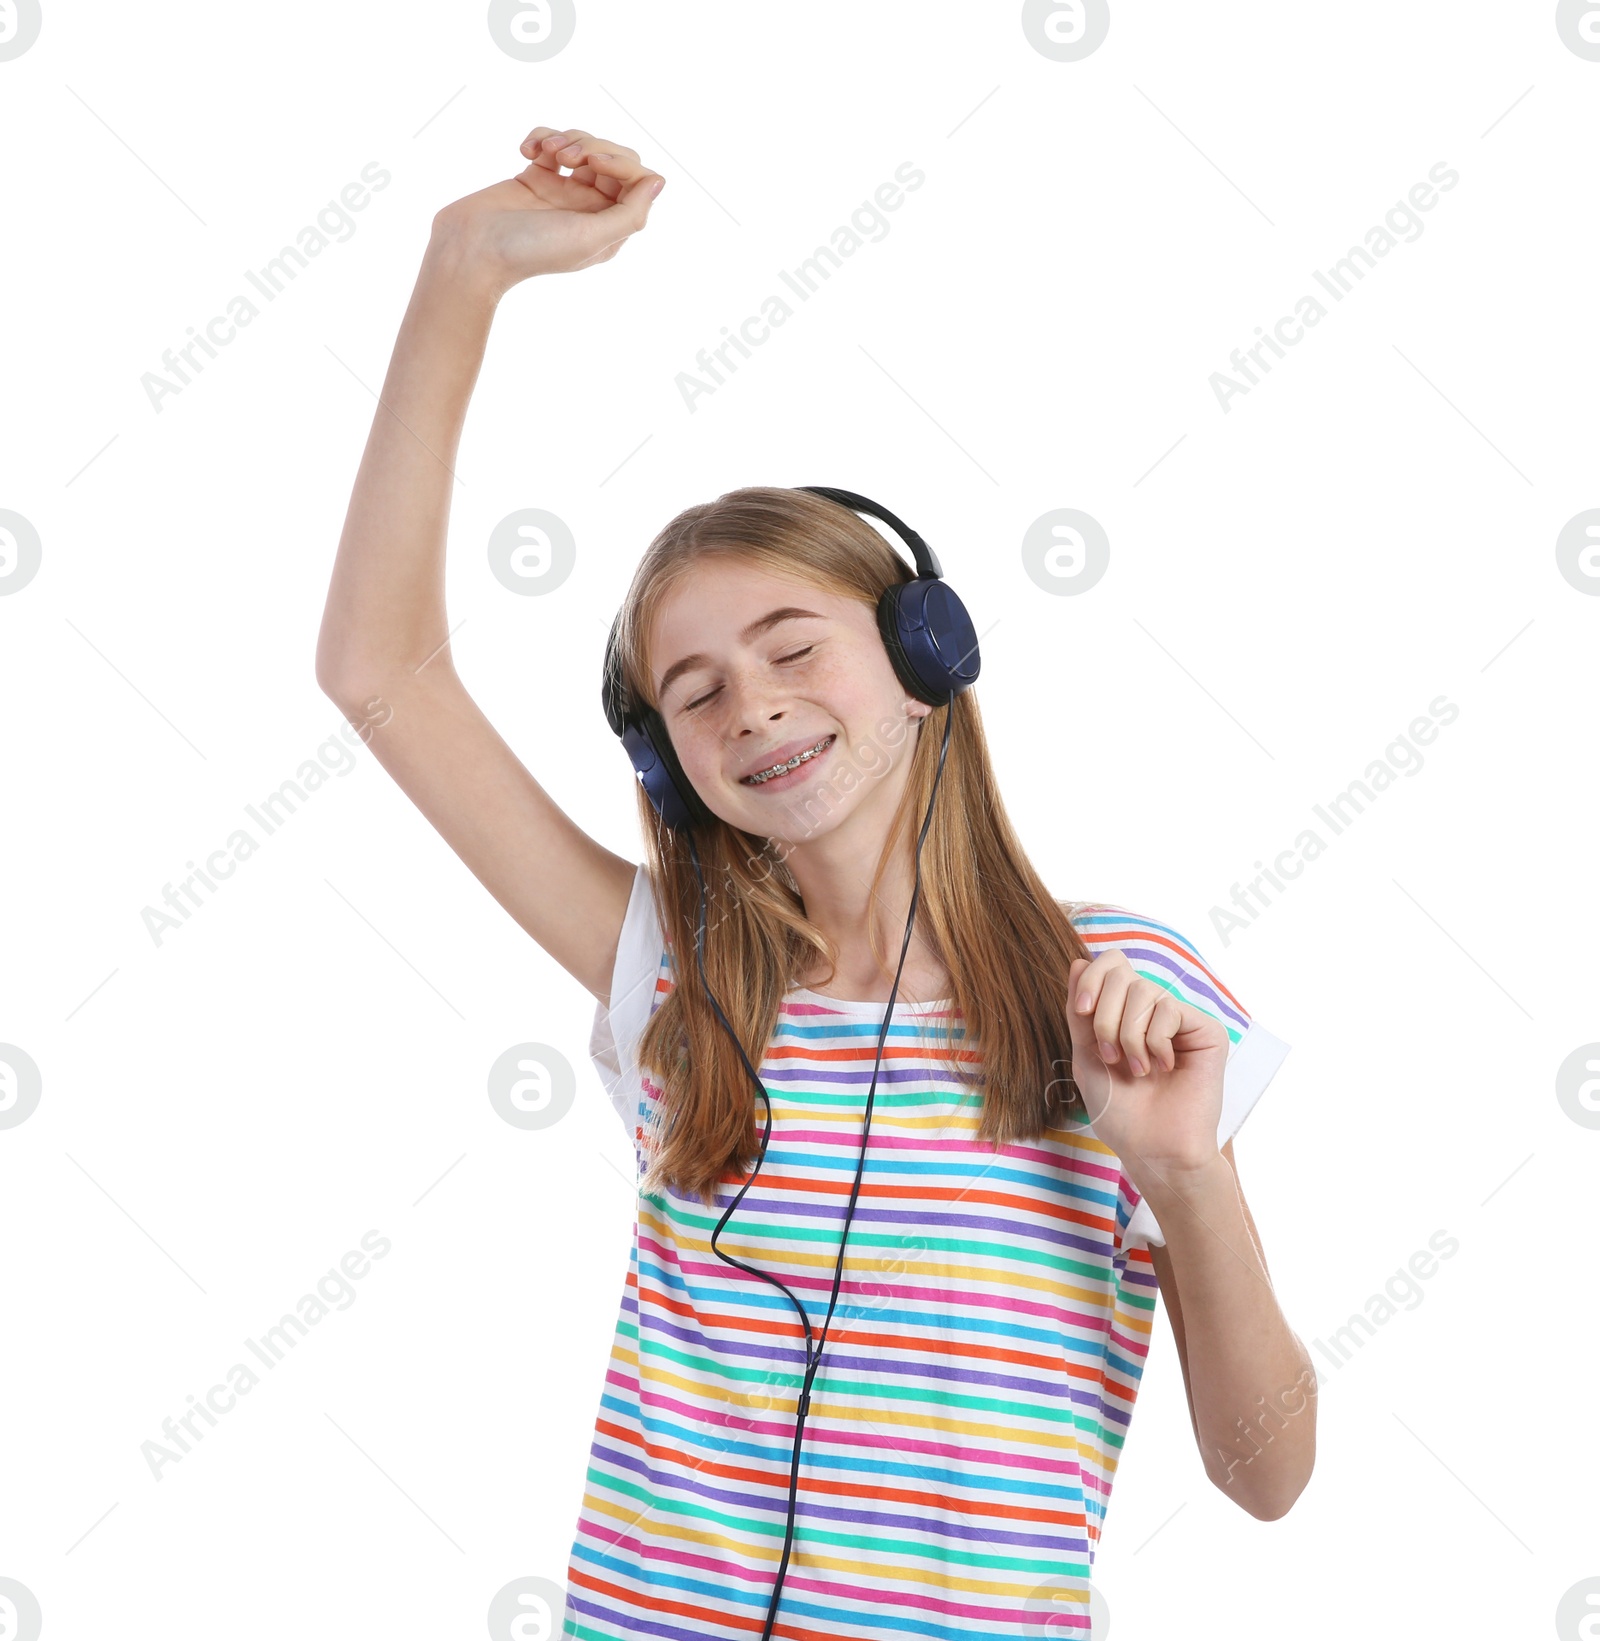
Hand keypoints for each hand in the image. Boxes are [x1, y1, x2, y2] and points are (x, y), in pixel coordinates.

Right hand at [430, 125, 664, 293]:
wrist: (471, 249)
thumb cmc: (530, 251)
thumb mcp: (590, 238)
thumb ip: (630, 214)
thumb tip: (658, 182)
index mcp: (608, 229)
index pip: (637, 181)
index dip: (621, 163)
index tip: (592, 164)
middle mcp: (590, 210)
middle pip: (612, 158)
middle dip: (593, 146)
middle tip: (568, 156)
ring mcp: (562, 192)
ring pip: (582, 145)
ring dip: (566, 138)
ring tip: (544, 151)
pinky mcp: (535, 177)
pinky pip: (551, 142)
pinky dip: (541, 137)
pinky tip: (526, 151)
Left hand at [1063, 950, 1229, 1192]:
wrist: (1151, 1148)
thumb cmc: (1119, 1110)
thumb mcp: (1086, 1054)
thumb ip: (1081, 1011)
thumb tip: (1079, 961)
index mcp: (1124, 1013)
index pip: (1110, 964)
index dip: (1092, 979)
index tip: (1081, 1012)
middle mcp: (1152, 1011)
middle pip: (1122, 973)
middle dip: (1105, 1017)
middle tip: (1111, 1057)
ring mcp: (1180, 1019)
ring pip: (1144, 991)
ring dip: (1129, 1036)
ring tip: (1138, 1070)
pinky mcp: (1206, 1031)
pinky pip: (1170, 1009)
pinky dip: (1156, 1042)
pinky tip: (1164, 1067)